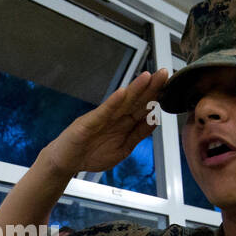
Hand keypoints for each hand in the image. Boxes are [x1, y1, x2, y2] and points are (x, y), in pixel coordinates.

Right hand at [45, 69, 169, 175]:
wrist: (65, 162)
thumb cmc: (90, 154)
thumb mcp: (122, 149)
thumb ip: (138, 134)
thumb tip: (155, 121)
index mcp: (123, 123)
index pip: (143, 107)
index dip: (156, 97)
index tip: (170, 86)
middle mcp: (114, 117)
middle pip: (135, 100)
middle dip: (150, 87)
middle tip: (164, 73)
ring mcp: (101, 118)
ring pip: (121, 102)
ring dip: (134, 89)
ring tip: (147, 77)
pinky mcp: (88, 123)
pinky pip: (103, 112)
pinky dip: (112, 103)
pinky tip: (122, 93)